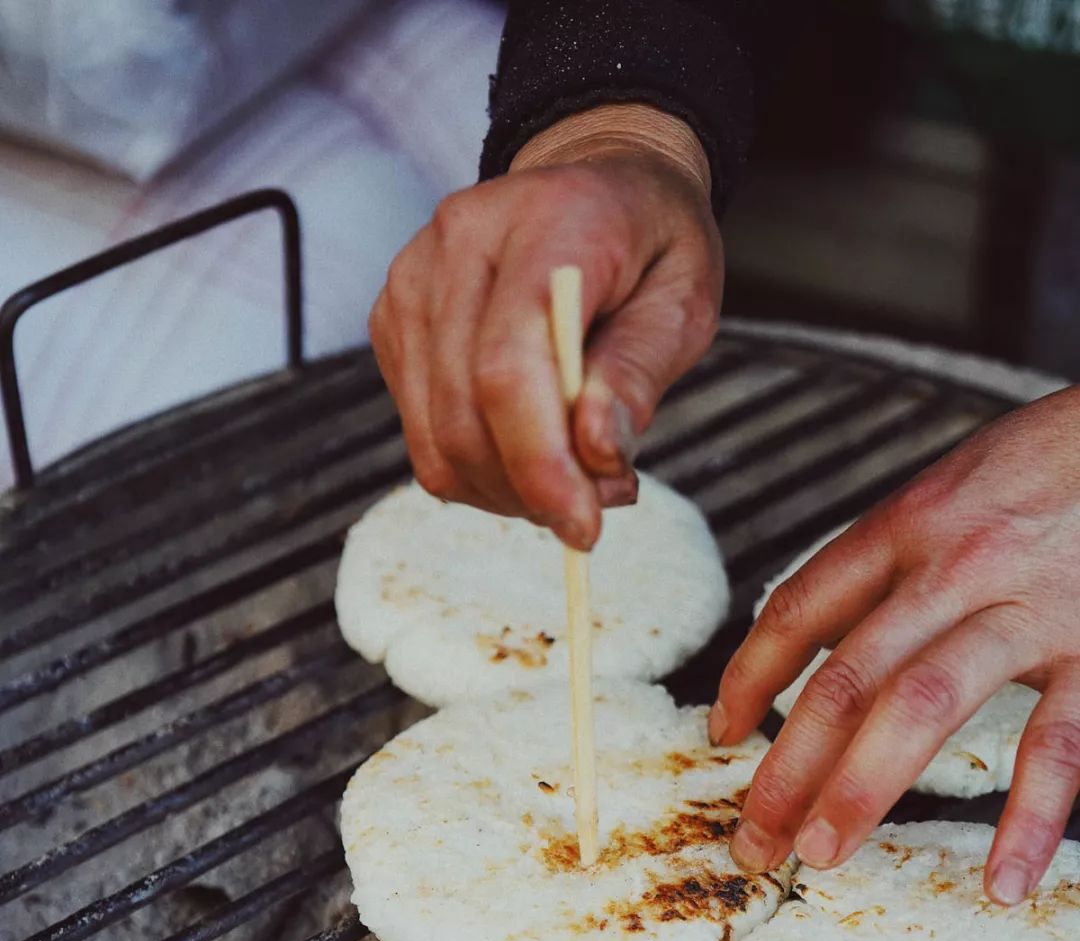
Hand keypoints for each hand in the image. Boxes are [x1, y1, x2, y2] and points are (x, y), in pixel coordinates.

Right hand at [368, 120, 722, 549]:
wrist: (592, 181)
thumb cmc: (646, 244)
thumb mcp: (682, 300)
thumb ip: (638, 373)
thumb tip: (597, 453)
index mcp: (544, 224)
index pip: (509, 367)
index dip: (541, 463)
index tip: (586, 527)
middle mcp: (459, 244)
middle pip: (465, 413)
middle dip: (531, 490)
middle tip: (595, 507)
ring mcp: (413, 282)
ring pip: (437, 438)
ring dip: (505, 490)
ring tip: (570, 478)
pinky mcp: (393, 321)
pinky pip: (424, 435)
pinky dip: (478, 470)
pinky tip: (527, 452)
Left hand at [712, 384, 1079, 903]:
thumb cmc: (1049, 468)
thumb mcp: (953, 490)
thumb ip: (891, 563)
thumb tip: (813, 638)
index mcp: (910, 523)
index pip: (802, 607)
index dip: (751, 676)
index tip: (722, 734)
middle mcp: (958, 564)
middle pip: (848, 676)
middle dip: (790, 767)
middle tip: (754, 838)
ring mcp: (1030, 608)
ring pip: (925, 705)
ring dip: (864, 788)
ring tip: (822, 855)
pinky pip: (1058, 743)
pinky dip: (1029, 818)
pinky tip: (1003, 881)